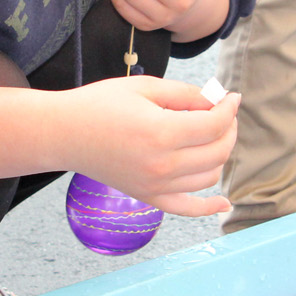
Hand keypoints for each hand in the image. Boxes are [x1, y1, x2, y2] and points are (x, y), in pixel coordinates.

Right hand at [63, 77, 239, 216]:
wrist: (64, 133)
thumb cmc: (99, 104)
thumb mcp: (144, 86)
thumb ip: (185, 94)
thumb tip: (216, 102)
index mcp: (161, 132)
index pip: (214, 125)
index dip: (229, 108)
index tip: (231, 97)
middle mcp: (162, 164)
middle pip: (218, 151)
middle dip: (228, 129)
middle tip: (222, 113)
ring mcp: (155, 185)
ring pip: (209, 176)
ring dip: (219, 154)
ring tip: (210, 135)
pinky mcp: (147, 196)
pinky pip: (187, 209)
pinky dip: (209, 208)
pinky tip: (225, 204)